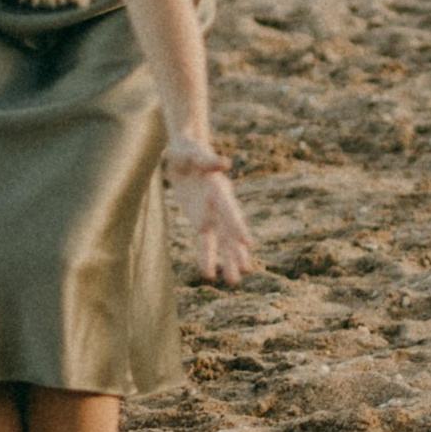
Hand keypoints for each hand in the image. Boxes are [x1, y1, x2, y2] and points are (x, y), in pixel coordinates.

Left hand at [168, 150, 256, 287]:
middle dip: (236, 251)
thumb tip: (225, 163)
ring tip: (235, 282)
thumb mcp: (194, 153)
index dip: (237, 225)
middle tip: (246, 271)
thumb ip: (208, 160)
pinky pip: (204, 242)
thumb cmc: (188, 150)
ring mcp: (211, 215)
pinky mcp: (201, 220)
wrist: (183, 153)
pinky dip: (207, 257)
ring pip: (221, 242)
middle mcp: (219, 205)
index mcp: (219, 189)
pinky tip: (209, 275)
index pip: (229, 210)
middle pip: (229, 232)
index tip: (246, 242)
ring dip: (227, 260)